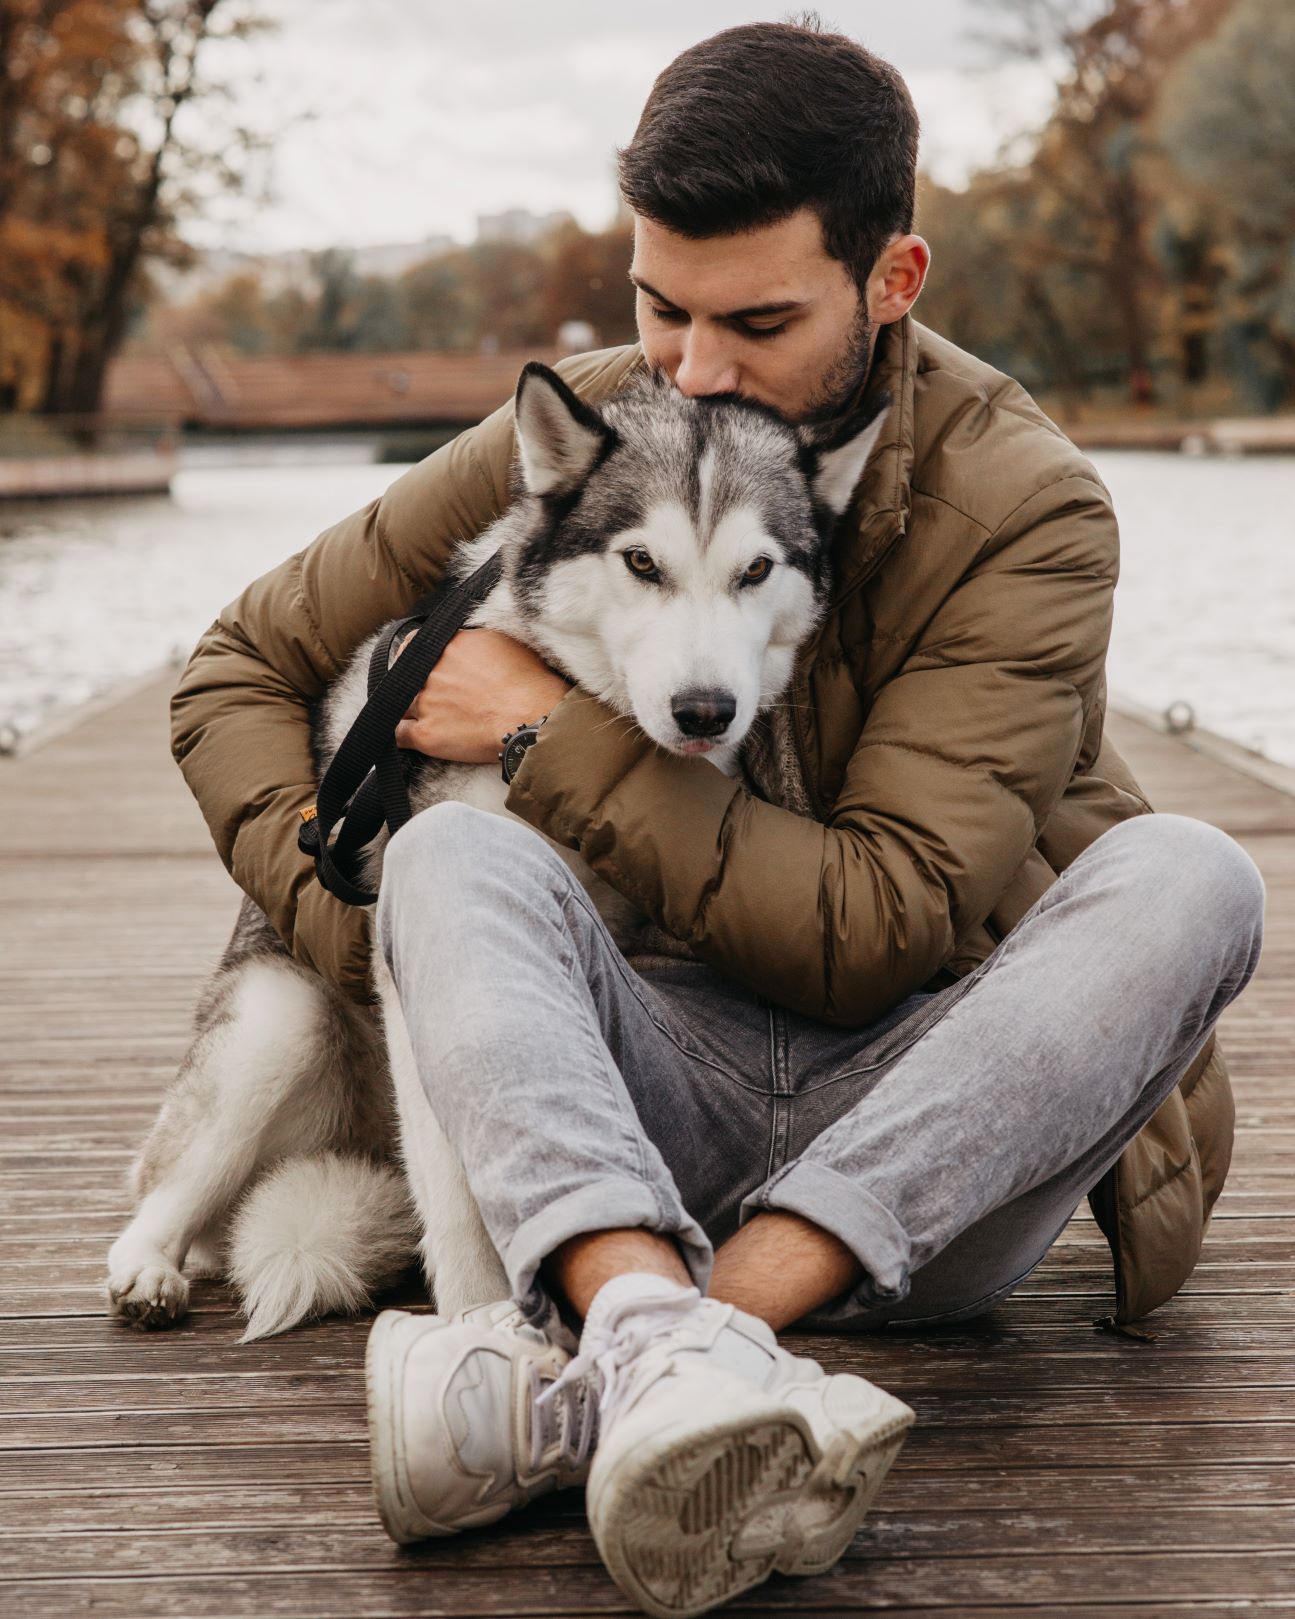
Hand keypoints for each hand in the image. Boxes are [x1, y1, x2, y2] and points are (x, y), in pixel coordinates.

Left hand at [392, 627, 571, 764]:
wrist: (535, 719)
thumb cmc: (532, 683)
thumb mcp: (507, 643)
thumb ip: (477, 640)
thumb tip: (468, 640)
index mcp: (452, 645)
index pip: (415, 644)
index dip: (413, 656)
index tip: (418, 665)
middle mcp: (434, 671)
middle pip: (404, 674)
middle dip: (411, 683)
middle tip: (424, 693)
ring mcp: (427, 703)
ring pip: (399, 703)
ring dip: (406, 709)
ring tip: (418, 716)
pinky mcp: (427, 734)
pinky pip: (398, 735)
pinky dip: (400, 735)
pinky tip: (406, 737)